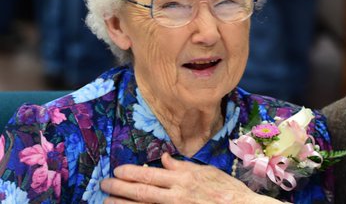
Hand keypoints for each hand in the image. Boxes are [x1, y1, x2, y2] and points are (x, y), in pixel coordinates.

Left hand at [101, 153, 281, 203]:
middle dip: (120, 188)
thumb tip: (165, 159)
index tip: (117, 170)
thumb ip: (183, 167)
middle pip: (142, 192)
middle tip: (104, 184)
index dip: (131, 173)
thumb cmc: (227, 190)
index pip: (150, 175)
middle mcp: (177, 196)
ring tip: (107, 202)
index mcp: (184, 179)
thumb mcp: (207, 172)